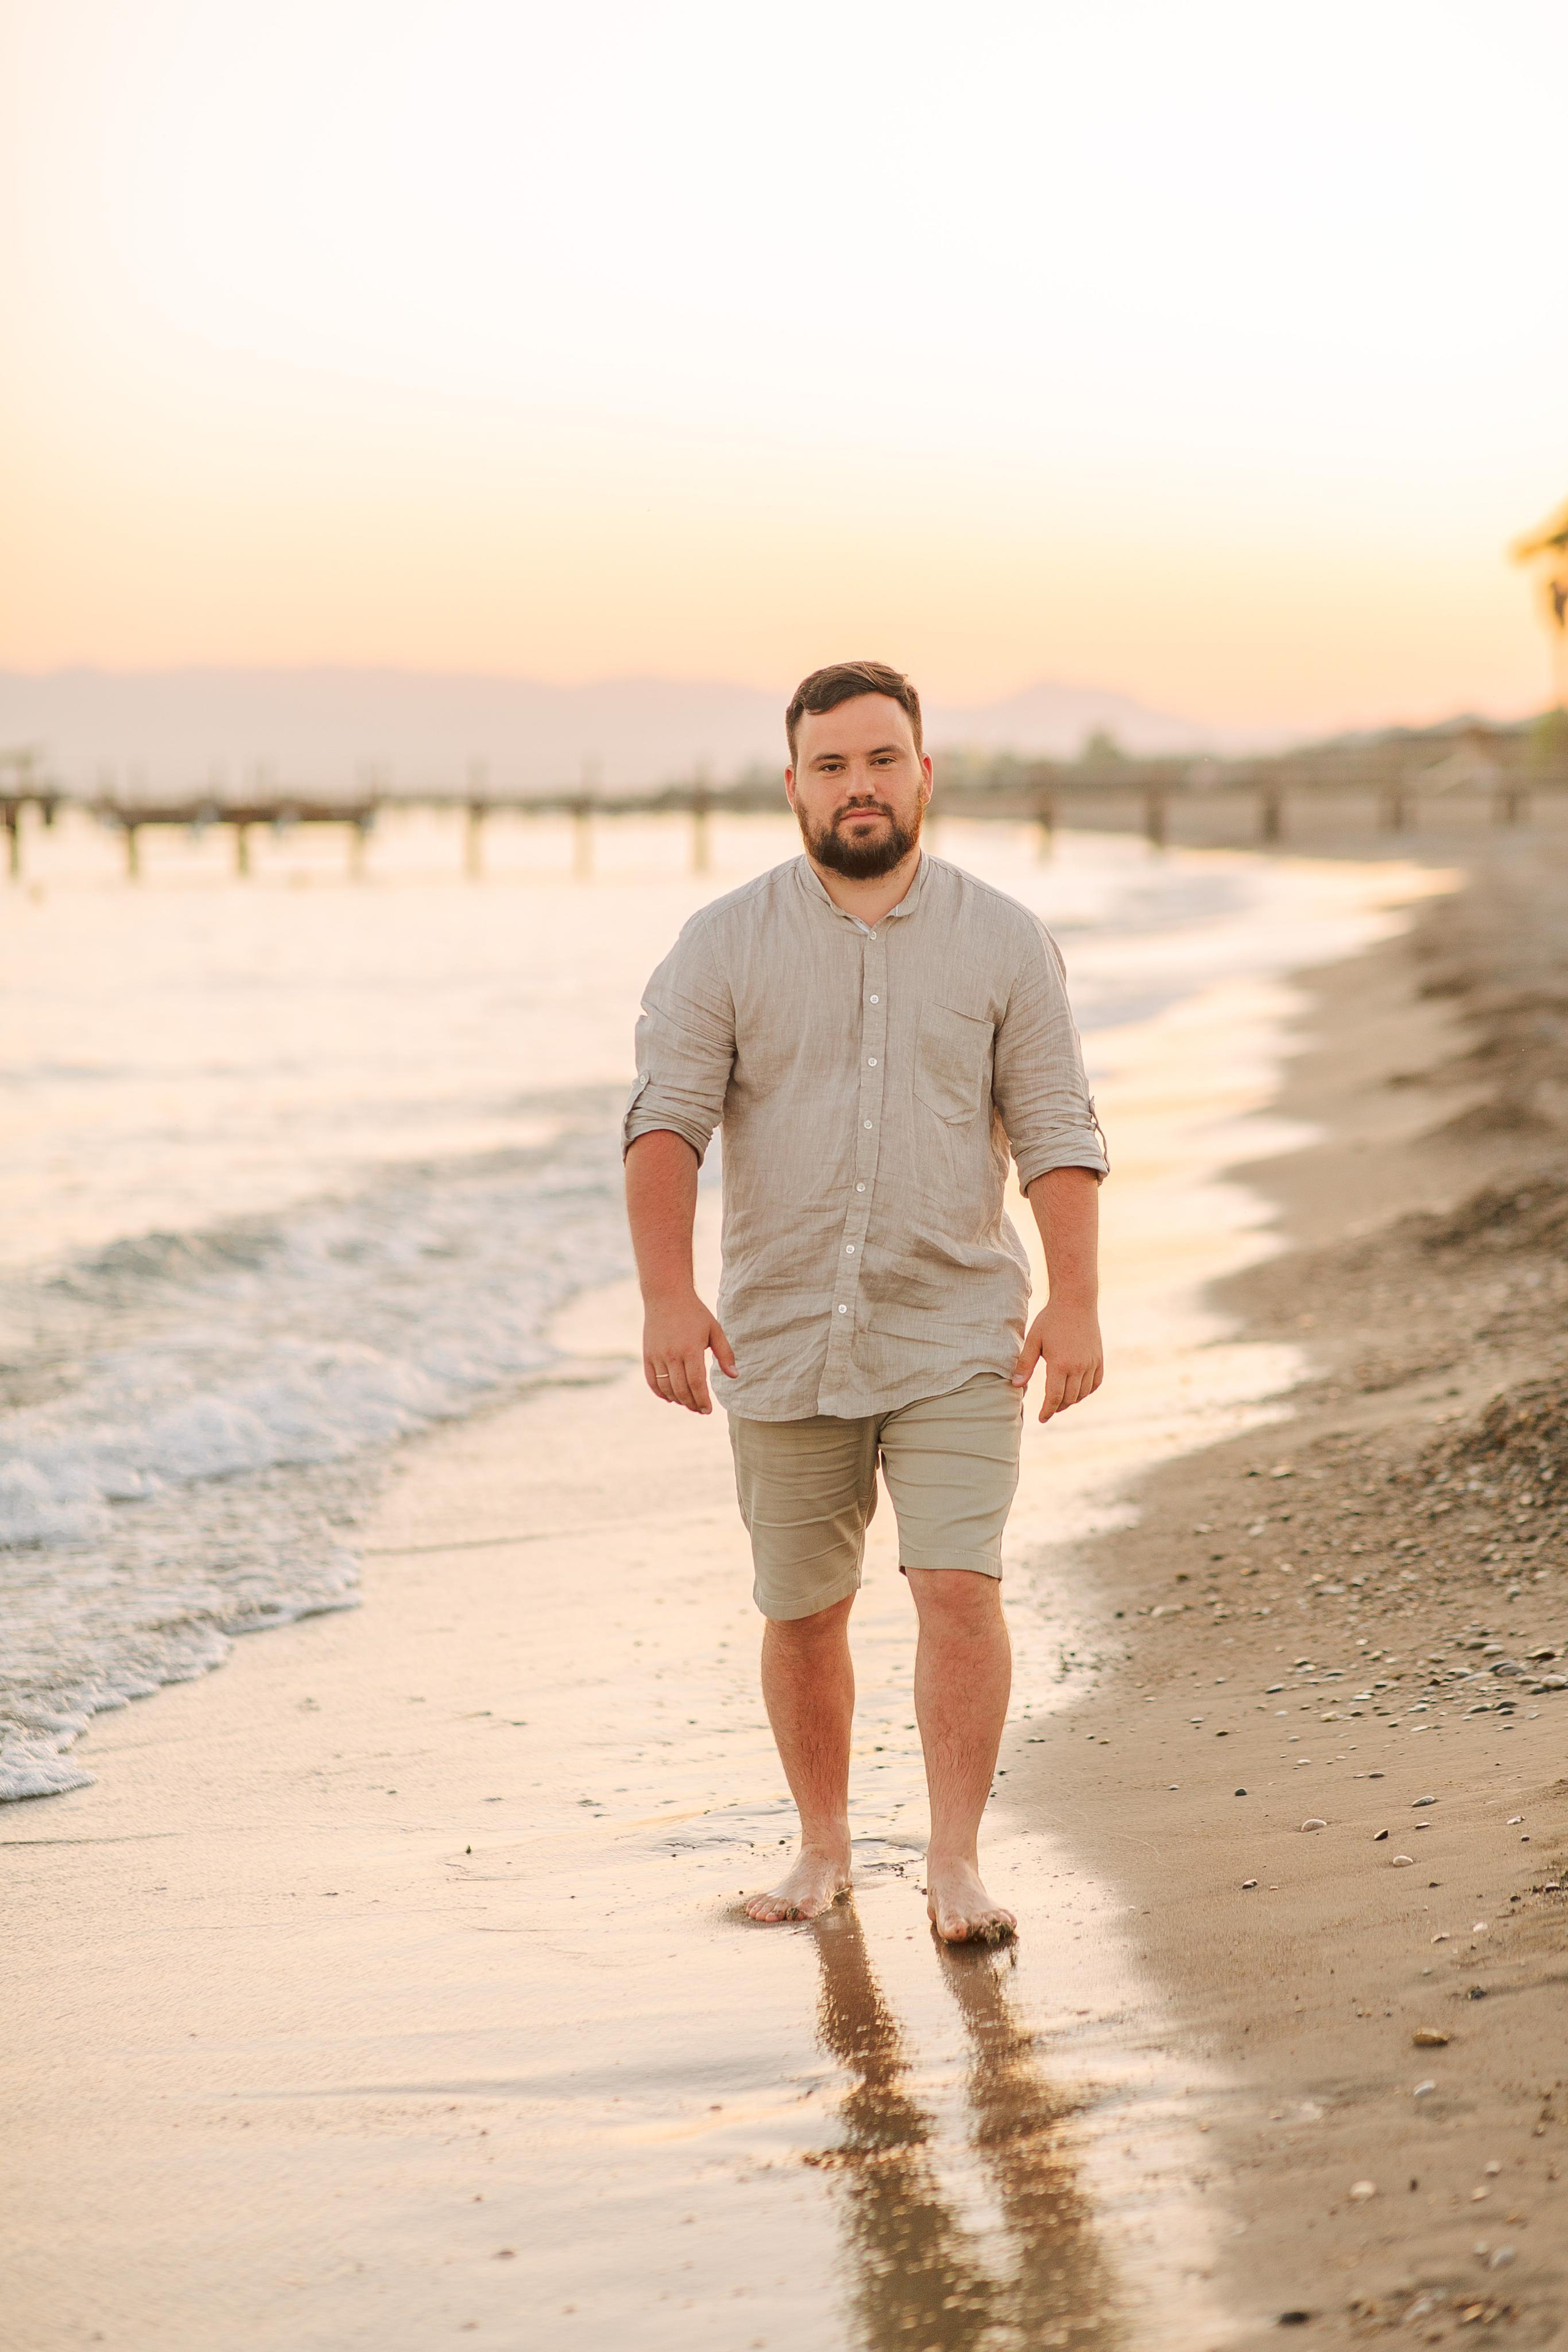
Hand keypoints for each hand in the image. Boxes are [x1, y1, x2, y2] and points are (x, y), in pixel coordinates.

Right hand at [642, 1289, 736, 1413]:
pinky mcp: (647, 1355)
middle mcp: (672, 1354)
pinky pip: (652, 1381)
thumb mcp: (714, 1330)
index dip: (703, 1400)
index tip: (708, 1410)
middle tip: (700, 1410)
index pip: (697, 1384)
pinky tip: (670, 1397)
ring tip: (688, 1403)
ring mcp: (657, 1356)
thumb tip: (734, 1376)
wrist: (667, 1296)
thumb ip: (725, 1354)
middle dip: (692, 1404)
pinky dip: (660, 1393)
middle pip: (681, 1390)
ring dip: (678, 1400)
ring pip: (666, 1388)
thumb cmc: (695, 1313)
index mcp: (691, 1349)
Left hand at [1010, 1298, 1102, 1422]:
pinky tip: (1078, 1390)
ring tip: (1060, 1400)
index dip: (1047, 1411)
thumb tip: (1016, 1386)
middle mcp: (1078, 1367)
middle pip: (1069, 1398)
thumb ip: (1025, 1365)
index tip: (1042, 1418)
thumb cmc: (1051, 1320)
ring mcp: (1091, 1363)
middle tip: (1049, 1409)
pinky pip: (1095, 1383)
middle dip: (1057, 1406)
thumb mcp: (1033, 1341)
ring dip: (1071, 1400)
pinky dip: (1086, 1391)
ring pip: (1082, 1393)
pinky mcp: (1099, 1359)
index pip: (1054, 1398)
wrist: (1076, 1302)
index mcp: (1060, 1365)